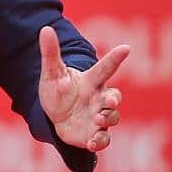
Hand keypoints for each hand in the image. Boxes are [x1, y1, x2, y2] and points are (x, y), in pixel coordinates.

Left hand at [38, 26, 128, 151]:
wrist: (53, 117)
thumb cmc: (57, 91)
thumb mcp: (51, 73)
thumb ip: (50, 52)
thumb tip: (45, 28)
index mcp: (91, 81)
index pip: (106, 68)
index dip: (115, 58)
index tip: (126, 47)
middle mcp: (98, 99)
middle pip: (114, 97)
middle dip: (114, 100)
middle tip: (107, 102)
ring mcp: (98, 117)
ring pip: (112, 118)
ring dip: (107, 119)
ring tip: (97, 120)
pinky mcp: (94, 134)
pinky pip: (103, 139)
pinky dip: (99, 141)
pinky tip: (91, 142)